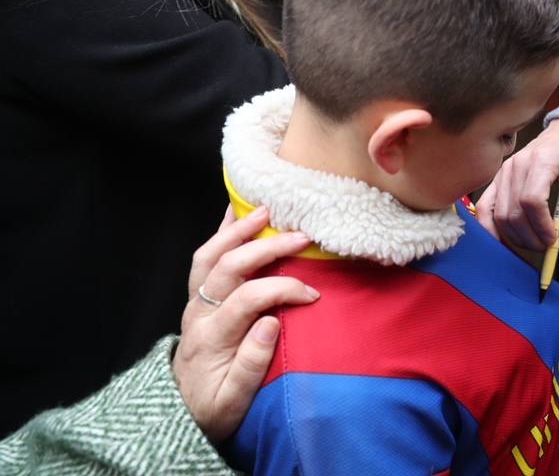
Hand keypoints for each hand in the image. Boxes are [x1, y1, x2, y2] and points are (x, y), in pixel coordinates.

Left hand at [173, 206, 318, 441]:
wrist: (179, 415)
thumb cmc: (214, 409)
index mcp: (210, 338)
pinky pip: (204, 258)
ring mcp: (194, 303)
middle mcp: (198, 314)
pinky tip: (237, 212)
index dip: (282, 289)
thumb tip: (272, 322)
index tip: (312, 294)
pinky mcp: (197, 297)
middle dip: (266, 248)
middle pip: (228, 268)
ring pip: (209, 256)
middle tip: (301, 236)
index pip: (247, 299)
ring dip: (237, 230)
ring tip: (265, 210)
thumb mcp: (233, 403)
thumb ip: (251, 364)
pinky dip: (221, 233)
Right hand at [477, 118, 558, 249]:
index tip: (554, 239)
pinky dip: (491, 229)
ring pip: (499, 215)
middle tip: (547, 246)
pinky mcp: (496, 179)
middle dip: (530, 237)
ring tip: (535, 242)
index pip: (532, 200)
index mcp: (543, 160)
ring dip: (516, 237)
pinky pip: (485, 208)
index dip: (541, 226)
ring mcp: (503, 171)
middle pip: (513, 212)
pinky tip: (506, 241)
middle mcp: (517, 164)